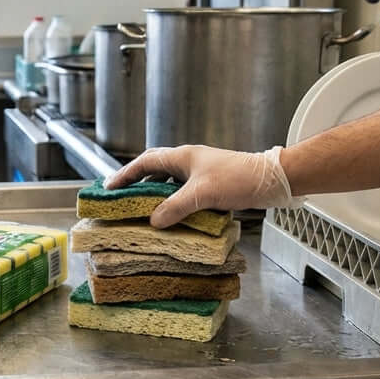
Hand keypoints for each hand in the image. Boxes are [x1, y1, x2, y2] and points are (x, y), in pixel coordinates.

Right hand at [104, 145, 299, 227]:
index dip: (125, 174)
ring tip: (140, 211)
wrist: (271, 180)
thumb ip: (175, 207)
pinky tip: (170, 217)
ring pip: (169, 183)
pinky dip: (172, 203)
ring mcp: (200, 173)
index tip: (108, 187)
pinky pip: (182, 193)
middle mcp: (188, 162)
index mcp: (182, 157)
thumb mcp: (202, 194)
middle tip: (120, 198)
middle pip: (154, 169)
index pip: (145, 162)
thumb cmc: (237, 179)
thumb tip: (153, 221)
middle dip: (136, 183)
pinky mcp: (210, 184)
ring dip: (154, 195)